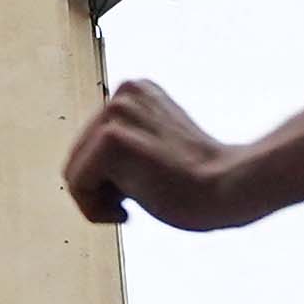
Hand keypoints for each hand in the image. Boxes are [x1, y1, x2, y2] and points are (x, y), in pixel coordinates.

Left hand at [64, 81, 252, 229]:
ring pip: (74, 171)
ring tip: (133, 206)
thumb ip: (129, 143)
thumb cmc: (200, 182)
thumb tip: (93, 164)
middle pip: (78, 156)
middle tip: (135, 205)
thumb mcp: (158, 146)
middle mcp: (124, 93)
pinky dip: (94, 209)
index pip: (91, 144)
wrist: (229, 187)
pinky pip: (76, 184)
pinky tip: (128, 212)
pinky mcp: (112, 138)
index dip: (108, 178)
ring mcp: (117, 112)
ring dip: (98, 200)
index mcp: (136, 91)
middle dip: (100, 189)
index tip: (140, 192)